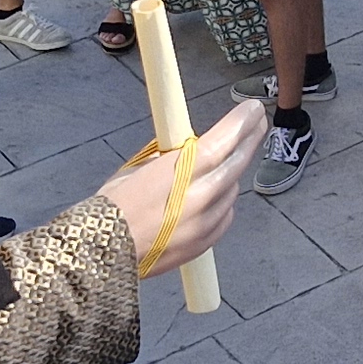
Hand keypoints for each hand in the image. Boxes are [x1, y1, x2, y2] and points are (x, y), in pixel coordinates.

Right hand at [103, 102, 266, 269]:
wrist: (104, 254)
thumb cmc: (112, 206)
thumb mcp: (138, 169)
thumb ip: (168, 160)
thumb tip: (182, 154)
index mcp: (181, 170)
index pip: (223, 141)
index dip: (242, 123)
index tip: (253, 109)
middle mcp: (200, 195)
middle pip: (237, 162)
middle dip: (251, 139)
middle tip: (259, 123)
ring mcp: (206, 221)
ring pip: (232, 189)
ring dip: (232, 173)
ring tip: (230, 160)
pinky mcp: (205, 242)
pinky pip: (225, 215)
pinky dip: (223, 202)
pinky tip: (216, 196)